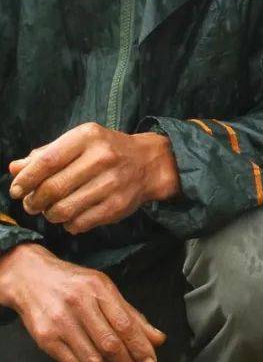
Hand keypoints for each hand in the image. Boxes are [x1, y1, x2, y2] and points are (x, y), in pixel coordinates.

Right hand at [0, 246, 166, 361]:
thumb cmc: (74, 283)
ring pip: (91, 359)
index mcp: (99, 289)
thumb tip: (157, 339)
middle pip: (110, 344)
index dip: (140, 348)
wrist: (29, 277)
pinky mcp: (46, 339)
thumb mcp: (104, 289)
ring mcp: (60, 323)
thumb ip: (131, 314)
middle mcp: (79, 305)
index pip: (125, 324)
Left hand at [8, 125, 179, 234]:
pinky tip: (71, 217)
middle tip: (31, 204)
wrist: (149, 163)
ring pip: (64, 209)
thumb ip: (46, 154)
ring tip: (51, 210)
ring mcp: (112, 183)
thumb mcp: (78, 142)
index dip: (26, 179)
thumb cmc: (106, 150)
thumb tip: (15, 169)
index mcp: (87, 137)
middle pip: (53, 188)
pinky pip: (80, 223)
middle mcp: (102, 158)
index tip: (15, 190)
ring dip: (50, 214)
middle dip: (34, 201)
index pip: (47, 161)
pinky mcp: (118, 206)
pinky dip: (68, 224)